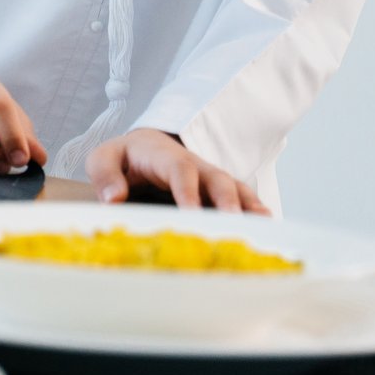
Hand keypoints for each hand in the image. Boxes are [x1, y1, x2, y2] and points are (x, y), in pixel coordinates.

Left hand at [88, 128, 266, 212]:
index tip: (192, 213)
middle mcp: (195, 165)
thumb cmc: (125, 157)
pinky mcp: (219, 191)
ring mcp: (210, 178)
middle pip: (217, 180)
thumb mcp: (104, 157)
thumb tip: (113, 198)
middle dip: (227, 202)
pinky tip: (270, 228)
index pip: (180, 171)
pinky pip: (243, 199)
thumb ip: (105, 174)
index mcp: (164, 156)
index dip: (188, 191)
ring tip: (264, 228)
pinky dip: (256, 211)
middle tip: (234, 225)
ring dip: (250, 207)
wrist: (146, 146)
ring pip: (236, 189)